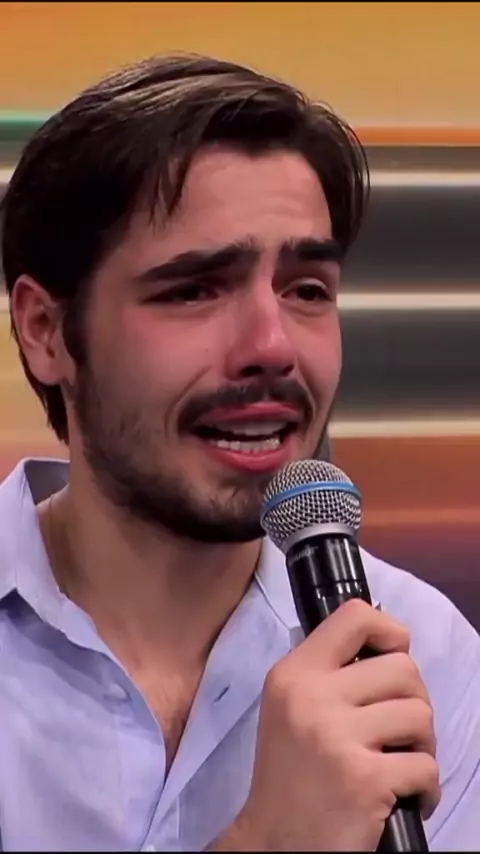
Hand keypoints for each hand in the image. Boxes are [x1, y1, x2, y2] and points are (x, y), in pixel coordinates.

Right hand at [215, 599, 439, 851]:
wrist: (274, 843)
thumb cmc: (290, 774)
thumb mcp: (291, 706)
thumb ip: (329, 673)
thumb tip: (390, 644)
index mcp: (294, 673)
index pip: (355, 616)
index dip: (389, 630)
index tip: (392, 656)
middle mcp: (313, 696)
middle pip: (403, 668)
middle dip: (413, 701)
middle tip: (397, 731)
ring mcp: (338, 737)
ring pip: (420, 715)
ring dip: (422, 746)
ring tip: (398, 764)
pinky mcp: (364, 779)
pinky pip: (425, 766)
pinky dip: (425, 788)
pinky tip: (404, 797)